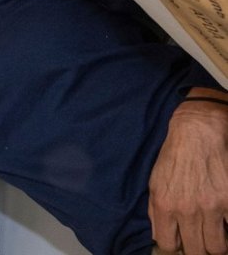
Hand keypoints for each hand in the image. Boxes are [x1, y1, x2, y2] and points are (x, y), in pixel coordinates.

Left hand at [148, 90, 227, 254]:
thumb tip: (159, 236)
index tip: (182, 242)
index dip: (175, 246)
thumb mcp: (154, 182)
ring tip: (215, 234)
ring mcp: (212, 207)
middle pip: (197, 250)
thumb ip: (155, 211)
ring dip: (217, 244)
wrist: (197, 132)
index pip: (168, 244)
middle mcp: (188, 210)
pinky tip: (224, 220)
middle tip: (201, 240)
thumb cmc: (173, 156)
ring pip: (218, 247)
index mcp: (165, 205)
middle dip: (198, 248)